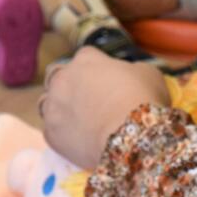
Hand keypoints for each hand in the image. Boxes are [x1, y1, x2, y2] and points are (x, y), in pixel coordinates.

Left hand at [39, 46, 170, 168]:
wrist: (131, 138)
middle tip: (90, 101)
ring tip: (78, 121)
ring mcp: (53, 105)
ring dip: (60, 107)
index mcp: (85, 59)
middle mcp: (63, 77)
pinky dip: (62, 133)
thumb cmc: (142, 99)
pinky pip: (51, 129)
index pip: (87, 56)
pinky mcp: (50, 133)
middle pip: (60, 76)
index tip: (109, 81)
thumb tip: (128, 75)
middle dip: (72, 85)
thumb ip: (131, 69)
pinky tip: (77, 140)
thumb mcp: (148, 74)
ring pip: (48, 101)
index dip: (99, 68)